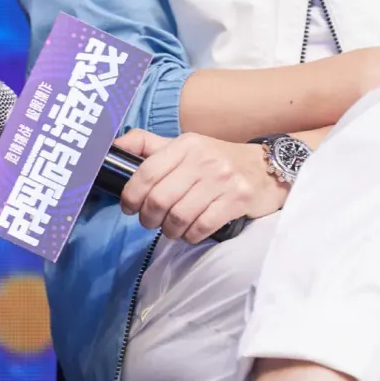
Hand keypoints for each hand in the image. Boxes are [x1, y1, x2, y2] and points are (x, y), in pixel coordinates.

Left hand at [112, 129, 289, 242]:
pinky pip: (201, 227)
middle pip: (159, 199)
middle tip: (151, 221)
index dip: (130, 195)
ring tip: (172, 228)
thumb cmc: (217, 160)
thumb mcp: (185, 145)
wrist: (266, 168)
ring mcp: (222, 179)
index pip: (146, 172)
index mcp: (186, 144)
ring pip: (178, 217)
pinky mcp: (237, 199)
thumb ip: (149, 145)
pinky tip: (191, 232)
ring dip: (169, 230)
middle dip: (148, 218)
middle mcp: (203, 159)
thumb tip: (113, 146)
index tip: (129, 207)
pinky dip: (190, 236)